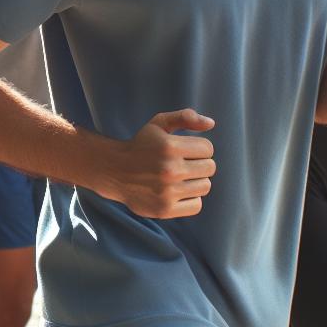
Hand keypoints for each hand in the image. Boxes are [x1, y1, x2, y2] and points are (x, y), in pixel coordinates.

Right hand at [101, 109, 215, 218]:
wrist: (114, 171)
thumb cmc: (141, 145)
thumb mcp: (158, 124)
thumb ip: (184, 117)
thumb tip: (211, 123)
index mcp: (169, 146)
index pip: (208, 148)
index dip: (199, 148)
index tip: (185, 150)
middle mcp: (169, 170)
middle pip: (210, 167)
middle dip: (199, 163)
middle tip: (182, 164)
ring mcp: (167, 191)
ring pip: (205, 186)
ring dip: (195, 181)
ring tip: (179, 177)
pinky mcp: (165, 209)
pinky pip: (196, 205)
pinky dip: (190, 199)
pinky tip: (177, 192)